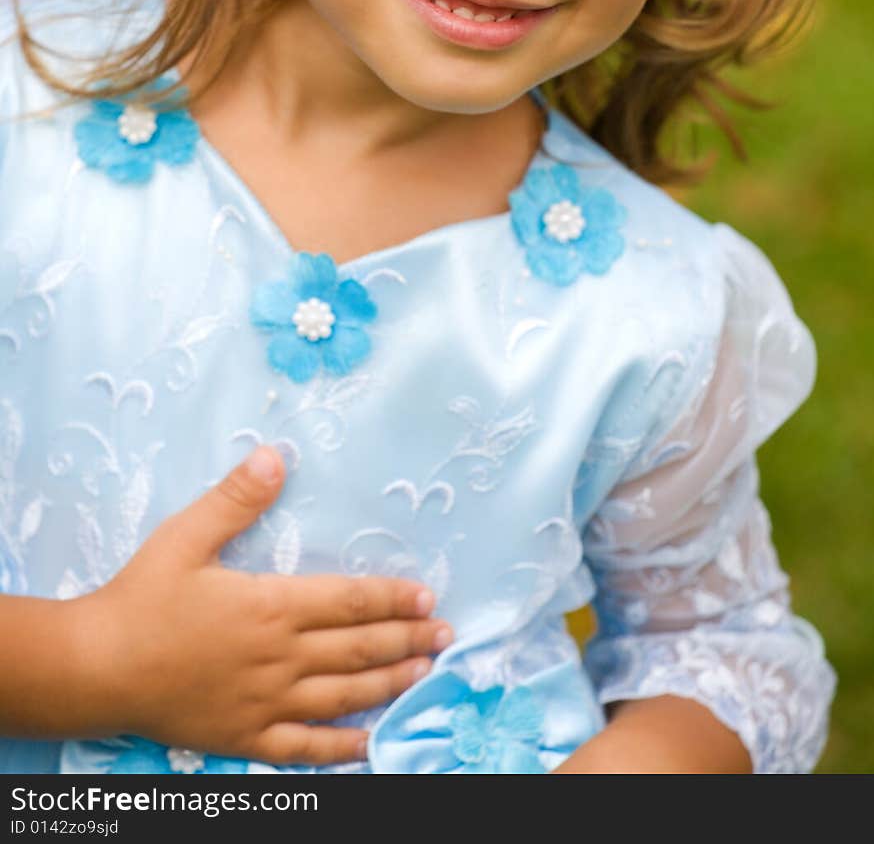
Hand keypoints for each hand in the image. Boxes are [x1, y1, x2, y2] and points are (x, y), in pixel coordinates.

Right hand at [72, 445, 452, 765]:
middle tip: (446, 635)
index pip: (349, 601)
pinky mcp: (246, 736)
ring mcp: (266, 702)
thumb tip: (276, 455)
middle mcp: (279, 657)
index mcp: (270, 606)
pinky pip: (307, 747)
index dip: (392, 598)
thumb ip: (236, 498)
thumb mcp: (185, 536)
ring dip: (390, 684)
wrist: (97, 668)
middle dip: (407, 640)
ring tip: (426, 673)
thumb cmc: (142, 597)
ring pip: (344, 695)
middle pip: (357, 649)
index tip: (426, 596)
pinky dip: (345, 747)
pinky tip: (373, 741)